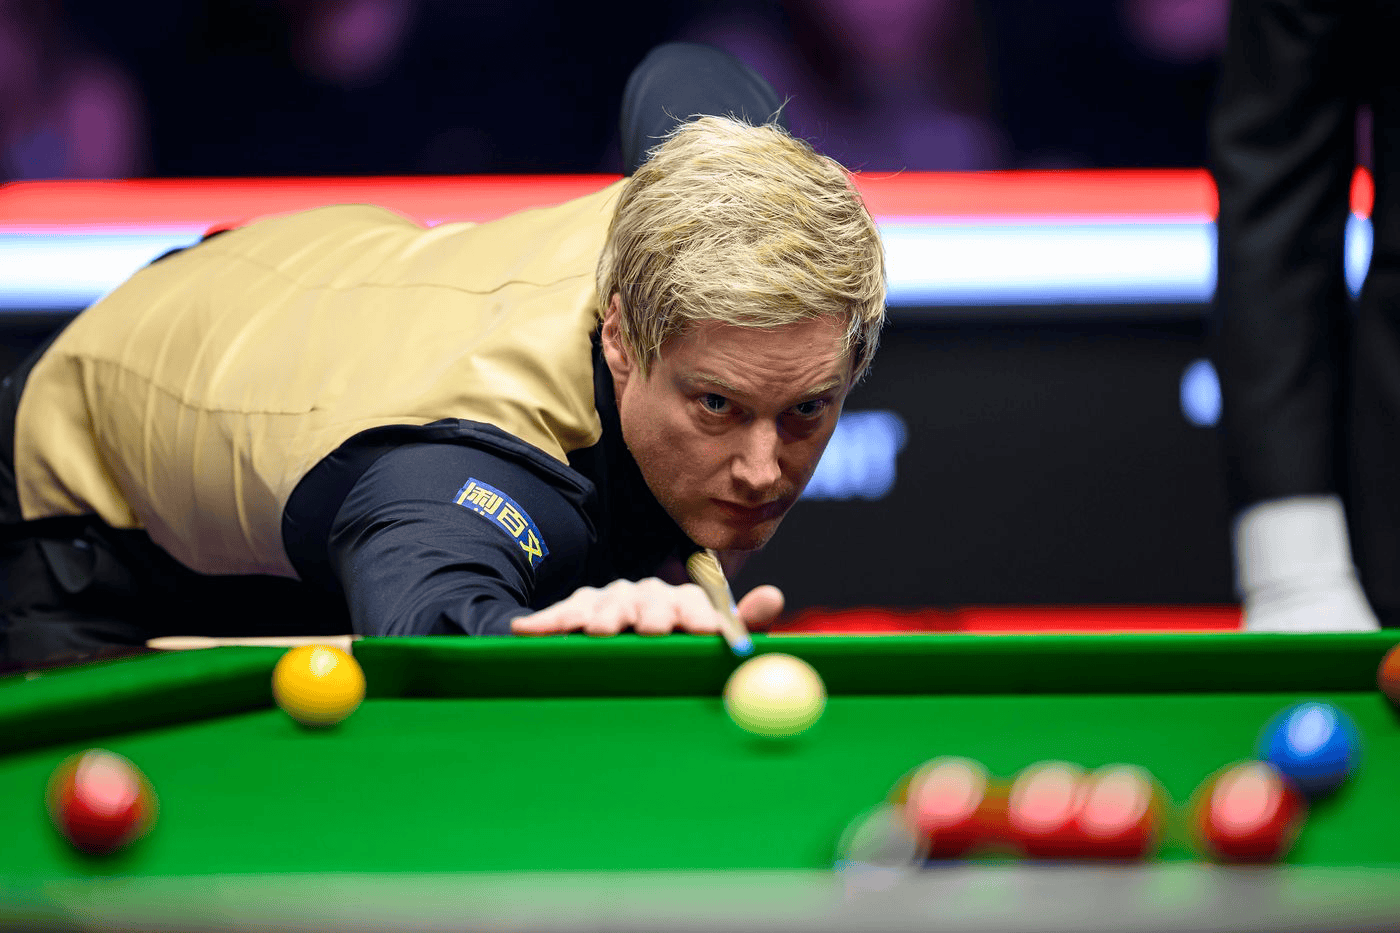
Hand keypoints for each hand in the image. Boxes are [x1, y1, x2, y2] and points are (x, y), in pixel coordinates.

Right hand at [511, 578, 784, 636]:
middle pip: (649, 601)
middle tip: (653, 631)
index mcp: (683, 602)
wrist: (625, 630)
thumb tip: (775, 596)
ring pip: (606, 606)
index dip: (701, 617)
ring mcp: (608, 601)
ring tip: (602, 632)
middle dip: (652, 615)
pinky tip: (527, 631)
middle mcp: (646, 595)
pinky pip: (560, 617)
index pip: (693, 603)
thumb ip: (744, 622)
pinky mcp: (575, 611)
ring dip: (604, 618)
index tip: (708, 633)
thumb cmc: (678, 643)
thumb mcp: (712, 637)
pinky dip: (546, 624)